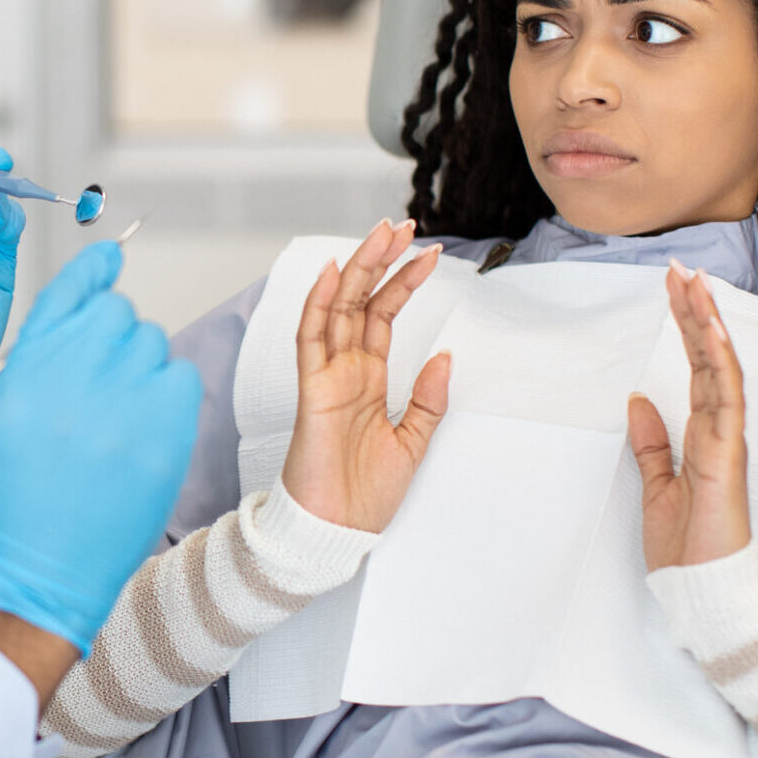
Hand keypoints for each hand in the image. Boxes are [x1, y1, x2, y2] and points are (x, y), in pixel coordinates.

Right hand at [0, 242, 203, 654]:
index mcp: (29, 362)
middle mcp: (74, 366)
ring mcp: (123, 393)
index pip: (72, 287)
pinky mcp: (164, 423)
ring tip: (117, 423)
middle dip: (113, 339)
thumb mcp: (8, 408)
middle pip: (117, 311)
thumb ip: (44, 346)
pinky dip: (167, 395)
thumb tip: (92, 286)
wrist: (49, 564)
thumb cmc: (25, 489)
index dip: (95, 271)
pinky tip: (144, 431)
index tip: (110, 261)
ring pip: (151, 341)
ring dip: (140, 369)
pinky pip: (180, 374)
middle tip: (102, 390)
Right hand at [281, 221, 449, 531]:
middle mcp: (346, 371)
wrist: (337, 532)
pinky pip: (311, 340)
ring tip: (382, 235)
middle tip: (403, 225)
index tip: (431, 254)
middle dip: (381, 261)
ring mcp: (327, 378)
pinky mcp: (314, 393)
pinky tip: (334, 273)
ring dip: (358, 269)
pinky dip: (319, 304)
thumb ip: (428, 400)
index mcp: (368, 380)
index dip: (404, 283)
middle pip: (360, 301)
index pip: (383, 316)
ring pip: (338, 309)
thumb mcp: (414, 443)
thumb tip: (447, 357)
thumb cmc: (365, 496)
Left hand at [631, 260, 752, 571]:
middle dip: (697, 312)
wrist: (702, 590)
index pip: (698, 369)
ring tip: (694, 284)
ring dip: (708, 325)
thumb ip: (651, 444)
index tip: (676, 291)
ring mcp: (728, 441)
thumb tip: (638, 401)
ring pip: (722, 369)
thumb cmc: (687, 548)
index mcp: (704, 436)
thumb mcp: (656, 486)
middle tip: (680, 270)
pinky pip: (726, 399)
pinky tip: (711, 331)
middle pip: (711, 359)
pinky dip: (720, 362)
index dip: (689, 329)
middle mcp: (720, 431)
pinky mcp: (728, 456)